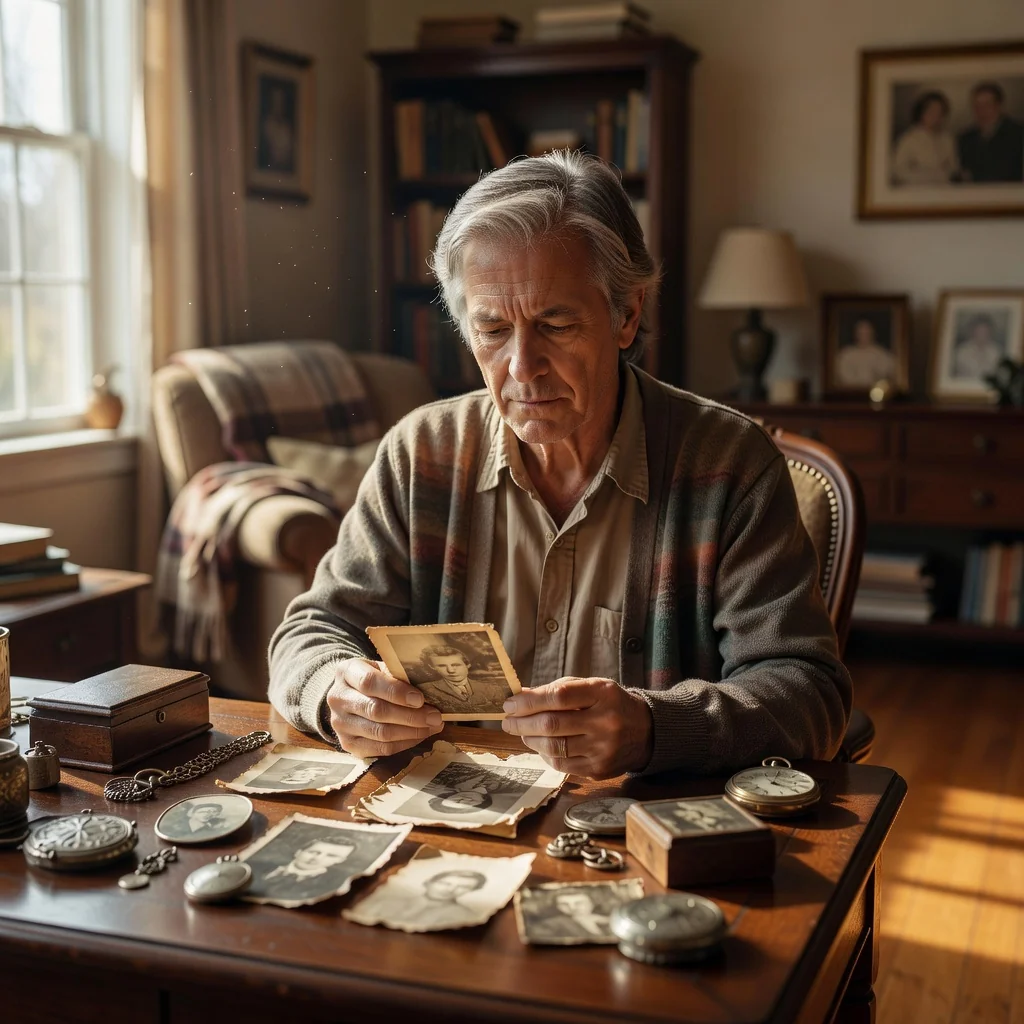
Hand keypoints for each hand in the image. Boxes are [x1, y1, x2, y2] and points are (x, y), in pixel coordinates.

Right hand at [326, 659, 442, 757]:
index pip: (369, 682)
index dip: (396, 692)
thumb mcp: (382, 667)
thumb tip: (430, 690)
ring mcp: (340, 724)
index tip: (420, 699)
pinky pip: (380, 749)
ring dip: (411, 732)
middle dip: (410, 716)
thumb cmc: (374, 678)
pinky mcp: (348, 744)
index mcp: (346, 672)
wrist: (349, 694)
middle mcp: (338, 698)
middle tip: (435, 716)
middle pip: (376, 711)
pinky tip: (420, 735)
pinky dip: (404, 743)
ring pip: (380, 733)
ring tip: (432, 726)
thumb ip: (399, 675)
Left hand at [500, 677, 652, 778]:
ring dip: (530, 739)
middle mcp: (605, 722)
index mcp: (603, 694)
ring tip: (521, 732)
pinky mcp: (599, 769)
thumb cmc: (611, 704)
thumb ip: (558, 690)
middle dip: (522, 723)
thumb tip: (521, 696)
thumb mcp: (591, 687)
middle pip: (552, 724)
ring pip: (554, 747)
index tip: (510, 703)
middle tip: (507, 721)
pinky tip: (539, 745)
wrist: (647, 731)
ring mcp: (603, 749)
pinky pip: (562, 764)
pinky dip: (545, 754)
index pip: (558, 696)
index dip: (529, 701)